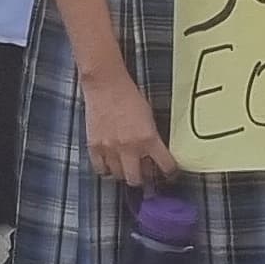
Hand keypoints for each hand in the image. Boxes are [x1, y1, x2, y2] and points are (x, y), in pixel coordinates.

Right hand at [81, 66, 177, 189]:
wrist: (106, 84)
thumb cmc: (129, 95)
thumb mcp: (149, 117)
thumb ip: (151, 137)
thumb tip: (152, 154)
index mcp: (149, 138)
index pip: (165, 165)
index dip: (170, 173)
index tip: (169, 174)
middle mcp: (130, 147)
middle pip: (137, 179)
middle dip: (142, 178)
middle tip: (144, 173)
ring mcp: (111, 149)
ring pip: (119, 176)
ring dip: (124, 173)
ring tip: (126, 166)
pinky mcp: (95, 146)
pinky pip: (100, 169)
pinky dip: (106, 169)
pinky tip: (110, 162)